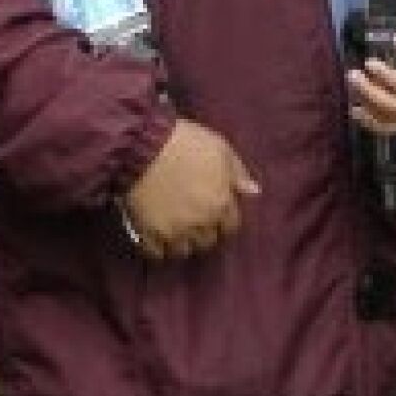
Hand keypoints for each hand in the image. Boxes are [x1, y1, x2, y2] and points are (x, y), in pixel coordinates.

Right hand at [120, 121, 260, 260]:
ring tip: (175, 229)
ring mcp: (174, 231)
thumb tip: (253, 192)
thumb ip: (239, 173)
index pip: (231, 226)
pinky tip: (156, 236)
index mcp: (221, 204)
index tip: (214, 211)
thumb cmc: (184, 142)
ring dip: (182, 242)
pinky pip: (157, 253)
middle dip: (203, 231)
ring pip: (183, 251)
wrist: (141, 146)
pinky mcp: (148, 234)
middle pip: (208, 241)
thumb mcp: (220, 148)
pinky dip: (158, 248)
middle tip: (193, 219)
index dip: (223, 219)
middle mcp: (201, 223)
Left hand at [348, 32, 395, 131]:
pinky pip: (392, 127)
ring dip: (367, 110)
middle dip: (369, 93)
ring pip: (390, 121)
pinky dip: (372, 123)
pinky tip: (357, 111)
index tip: (369, 61)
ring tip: (351, 93)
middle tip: (352, 74)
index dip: (384, 76)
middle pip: (393, 106)